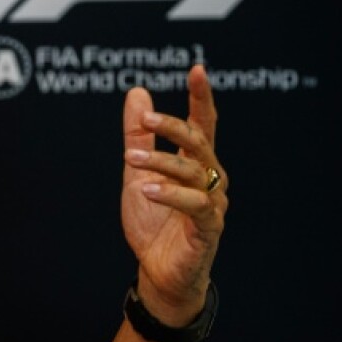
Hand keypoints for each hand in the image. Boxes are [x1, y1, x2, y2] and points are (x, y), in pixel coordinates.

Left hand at [121, 64, 227, 322]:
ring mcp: (212, 204)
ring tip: (129, 158)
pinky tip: (147, 189)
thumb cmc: (154, 223)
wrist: (158, 272)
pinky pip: (195, 206)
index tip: (197, 69)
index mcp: (196, 164)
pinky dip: (170, 194)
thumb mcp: (137, 173)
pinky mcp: (208, 228)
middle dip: (174, 128)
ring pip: (193, 172)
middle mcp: (210, 179)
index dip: (201, 97)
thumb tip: (136, 93)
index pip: (203, 124)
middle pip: (199, 143)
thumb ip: (138, 136)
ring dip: (160, 162)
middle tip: (145, 121)